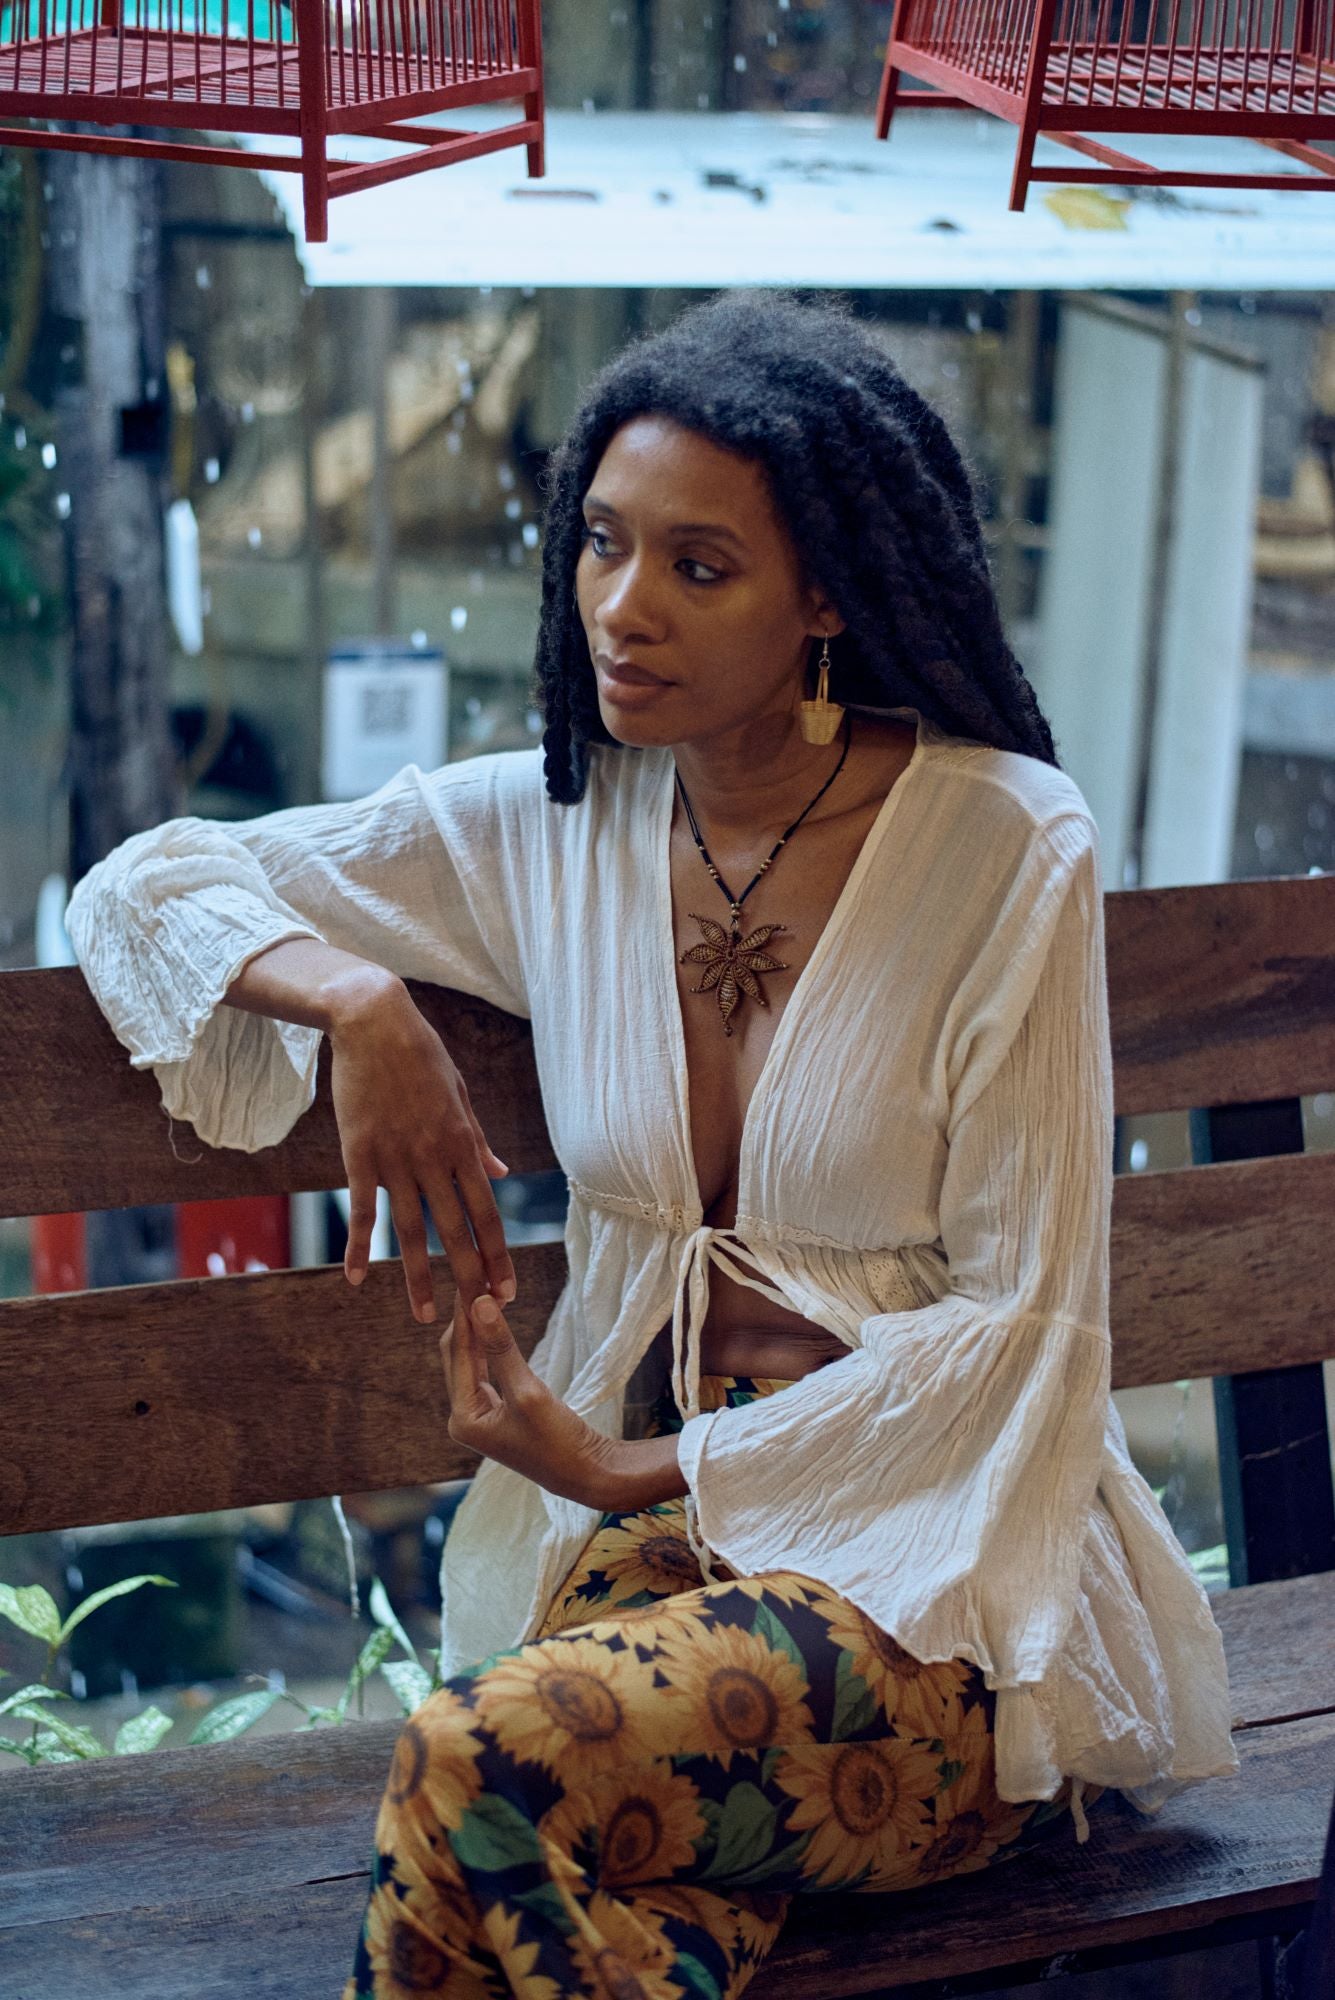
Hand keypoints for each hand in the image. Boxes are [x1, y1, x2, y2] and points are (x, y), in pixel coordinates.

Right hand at [328, 979, 515, 1323]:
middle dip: (470, 1277)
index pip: (487, 1211)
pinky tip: (355, 1276)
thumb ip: (477, 1139)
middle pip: (456, 1230)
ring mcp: (395, 1158)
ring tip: (424, 1313)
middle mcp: (433, 1158)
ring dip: (419, 1276)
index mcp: (462, 1144)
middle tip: (478, 1319)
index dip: (498, 1253)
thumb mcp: (460, 1094)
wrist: (374, 1022)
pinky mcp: (359, 1154)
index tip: (506, 1289)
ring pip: (412, 1229)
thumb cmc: (421, 1056)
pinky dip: (358, 1245)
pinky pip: (361, 1208)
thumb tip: (500, 1171)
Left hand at [441, 1290, 613, 1504]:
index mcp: (462, 1417)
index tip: (471, 1276)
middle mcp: (463, 1417)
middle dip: (468, 1318)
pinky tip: (495, 1320)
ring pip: (472, 1361)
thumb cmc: (558, 1440)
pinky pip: (487, 1370)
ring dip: (479, 1329)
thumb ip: (502, 1347)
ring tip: (484, 1289)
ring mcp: (480, 1416)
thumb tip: (480, 1303)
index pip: (459, 1352)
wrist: (588, 1474)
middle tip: (476, 1275)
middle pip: (459, 1355)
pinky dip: (491, 1345)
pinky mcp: (497, 1412)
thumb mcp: (529, 1390)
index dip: (465, 1313)